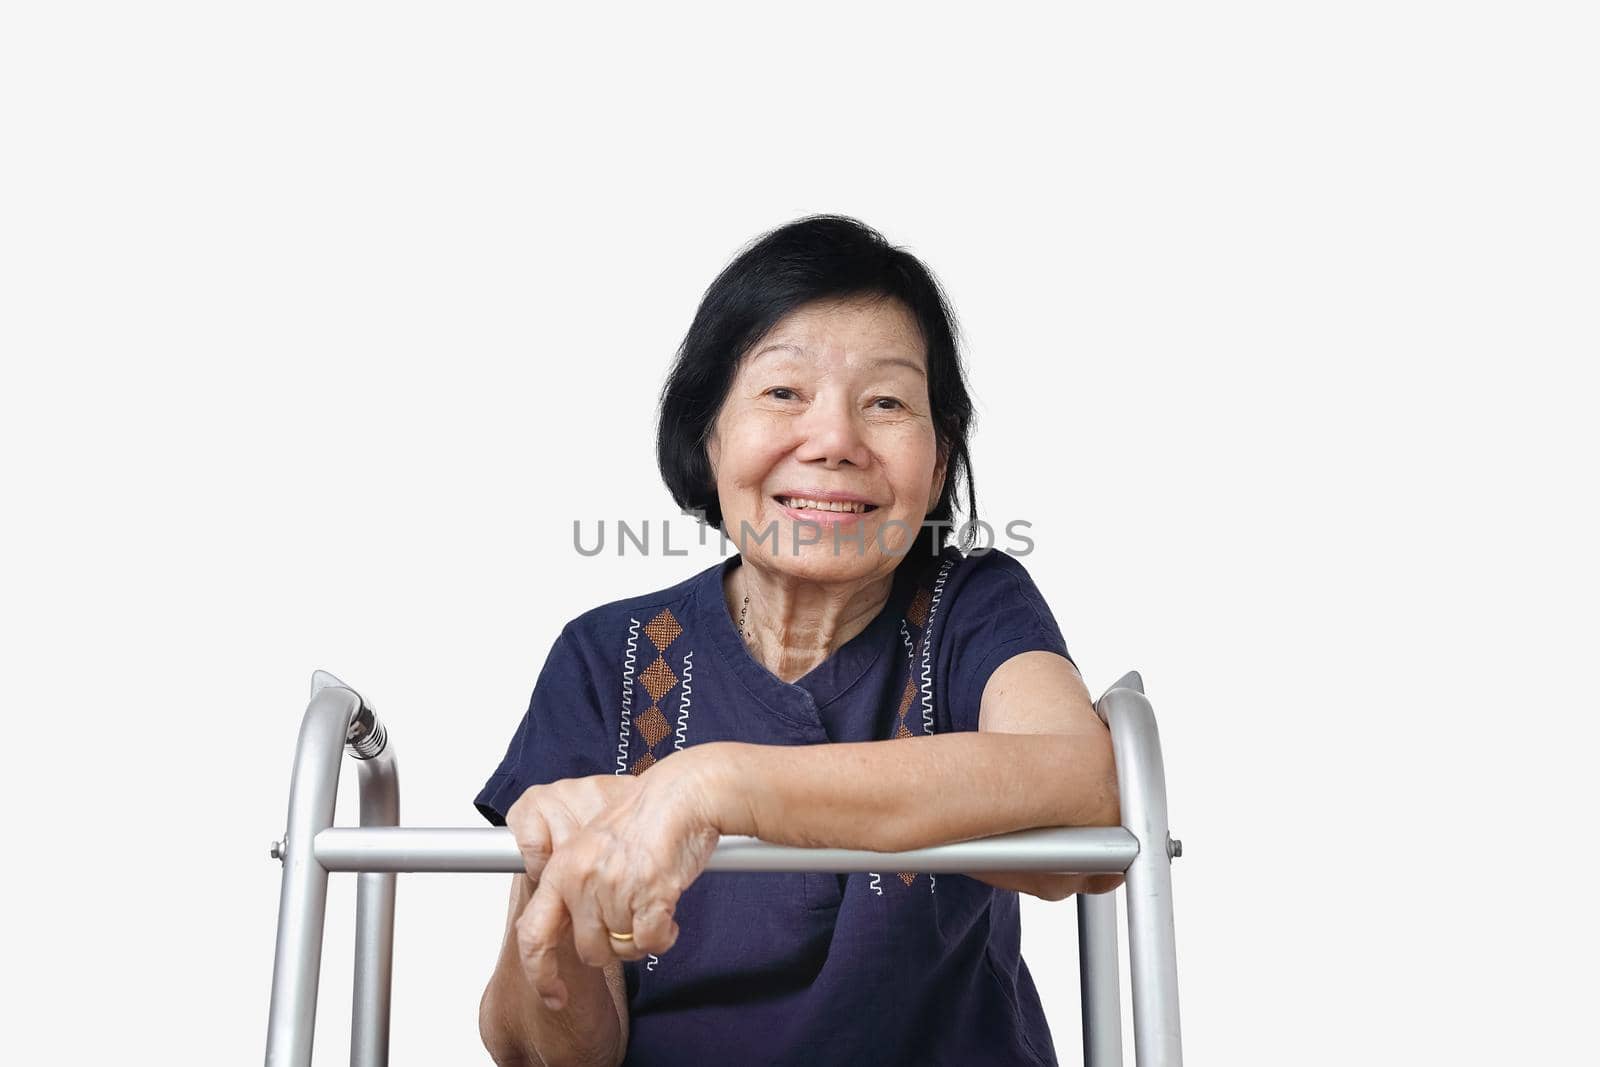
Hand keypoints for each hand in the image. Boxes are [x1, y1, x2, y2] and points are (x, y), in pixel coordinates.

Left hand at [519, 756, 721, 1010]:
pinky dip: (664, 936)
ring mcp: (615, 889)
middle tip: (631, 919)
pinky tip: (668, 913)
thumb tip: (577, 932)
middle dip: (613, 945)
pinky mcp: (649, 895)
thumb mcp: (592, 847)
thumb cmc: (645, 818)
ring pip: (623, 950)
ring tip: (652, 904)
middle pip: (590, 951)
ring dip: (641, 938)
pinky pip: (652, 943)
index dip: (541, 973)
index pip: (533, 935)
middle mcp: (582, 880)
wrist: (683, 794)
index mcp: (562, 869)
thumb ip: (577, 886)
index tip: (554, 996)